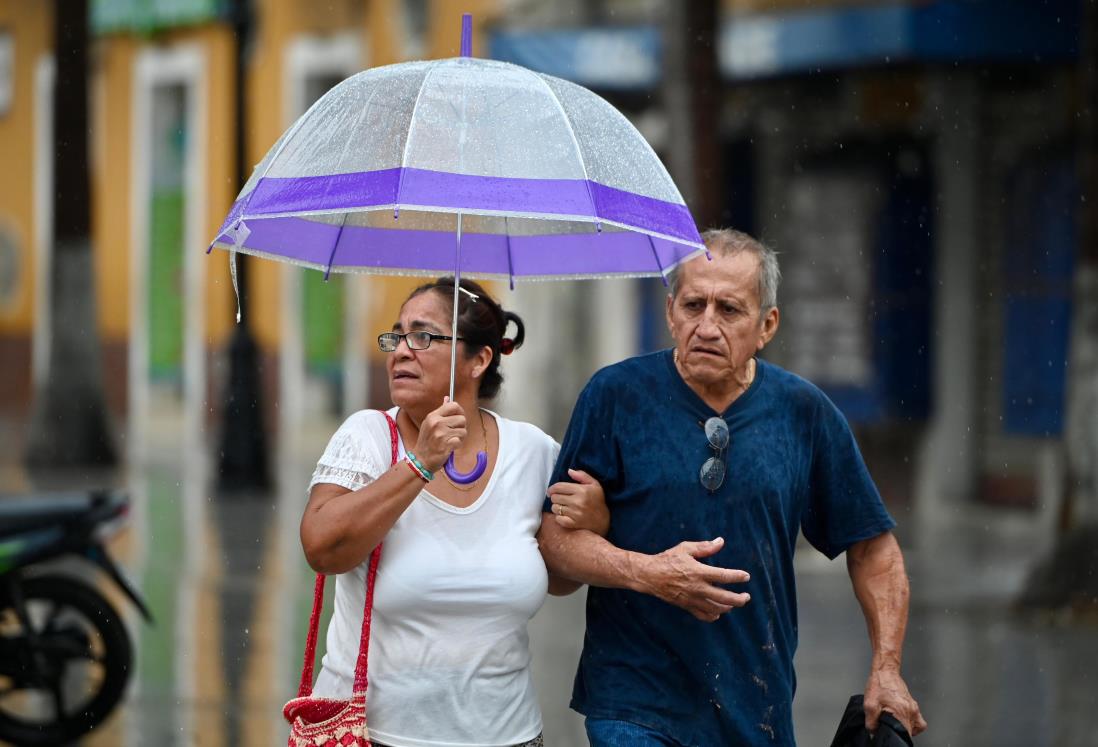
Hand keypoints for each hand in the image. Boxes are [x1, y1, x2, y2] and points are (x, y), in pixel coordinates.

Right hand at [414, 397, 466, 472]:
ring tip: (450, 441)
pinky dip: (457, 445)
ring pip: (463, 431)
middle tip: (454, 433)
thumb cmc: (427, 442)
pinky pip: (460, 441)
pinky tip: (449, 447)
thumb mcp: (429, 424)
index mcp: (433, 416)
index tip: (458, 417)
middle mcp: (436, 423)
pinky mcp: (446, 445)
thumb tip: (447, 398)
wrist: (420, 460)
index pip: (453, 405)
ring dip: (460, 437)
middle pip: (462, 419)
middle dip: (461, 427)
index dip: (460, 411)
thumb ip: (440, 412)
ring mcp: (441, 434)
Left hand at [546, 469, 609, 535]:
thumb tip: (569, 471)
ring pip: (555, 508)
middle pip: (555, 497)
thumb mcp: (594, 484)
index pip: (559, 487)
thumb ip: (582, 475)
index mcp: (581, 490)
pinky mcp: (573, 523)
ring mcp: (575, 514)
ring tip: (563, 507)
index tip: (550, 491)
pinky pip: (558, 519)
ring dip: (557, 507)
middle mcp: (577, 502)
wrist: (603, 520)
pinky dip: (559, 517)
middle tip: (560, 499)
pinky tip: (565, 515)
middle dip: (555, 497)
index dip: (551, 488)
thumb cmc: (597, 500)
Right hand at [634, 537, 750, 621]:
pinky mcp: (686, 606)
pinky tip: (718, 612)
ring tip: (735, 603)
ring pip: (716, 609)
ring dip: (728, 607)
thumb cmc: (667, 559)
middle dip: (739, 599)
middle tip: (747, 596)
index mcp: (699, 572)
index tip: (746, 576)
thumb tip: (721, 541)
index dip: (737, 577)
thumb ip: (704, 547)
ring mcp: (692, 599)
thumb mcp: (685, 548)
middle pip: (725, 597)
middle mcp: (698, 588)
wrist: (650, 576)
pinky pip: (703, 615)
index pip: (724, 576)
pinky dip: (713, 616)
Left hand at [864, 667, 926, 736]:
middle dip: (900, 732)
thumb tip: (874, 732)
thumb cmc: (879, 684)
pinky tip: (900, 719)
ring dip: (906, 728)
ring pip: (915, 726)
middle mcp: (911, 710)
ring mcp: (914, 707)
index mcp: (902, 711)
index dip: (895, 736)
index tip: (889, 732)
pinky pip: (917, 719)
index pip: (905, 733)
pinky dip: (911, 722)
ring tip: (896, 724)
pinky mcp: (913, 704)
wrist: (885, 671)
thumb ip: (871, 722)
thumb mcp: (870, 704)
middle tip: (890, 727)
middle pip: (910, 731)